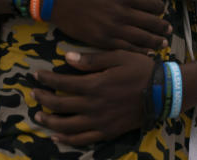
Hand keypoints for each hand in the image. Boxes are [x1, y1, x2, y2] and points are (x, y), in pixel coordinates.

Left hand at [33, 50, 154, 145]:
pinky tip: (56, 136)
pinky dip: (66, 139)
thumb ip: (92, 59)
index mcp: (95, 84)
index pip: (62, 82)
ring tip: (38, 116)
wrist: (162, 92)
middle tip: (34, 93)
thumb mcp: (118, 56)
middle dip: (43, 99)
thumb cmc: (141, 69)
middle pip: (60, 105)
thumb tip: (67, 57)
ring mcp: (99, 121)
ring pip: (66, 126)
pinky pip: (82, 139)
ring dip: (49, 121)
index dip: (46, 79)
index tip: (36, 75)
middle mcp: (93, 105)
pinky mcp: (107, 132)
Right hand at [50, 0, 170, 52]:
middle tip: (168, 29)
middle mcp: (120, 13)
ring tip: (162, 43)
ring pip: (140, 39)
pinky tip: (144, 53)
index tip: (161, 10)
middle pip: (150, 23)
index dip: (159, 8)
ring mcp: (110, 29)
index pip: (152, 5)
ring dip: (154, 41)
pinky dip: (137, 51)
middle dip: (161, 27)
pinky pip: (124, 48)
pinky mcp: (99, 40)